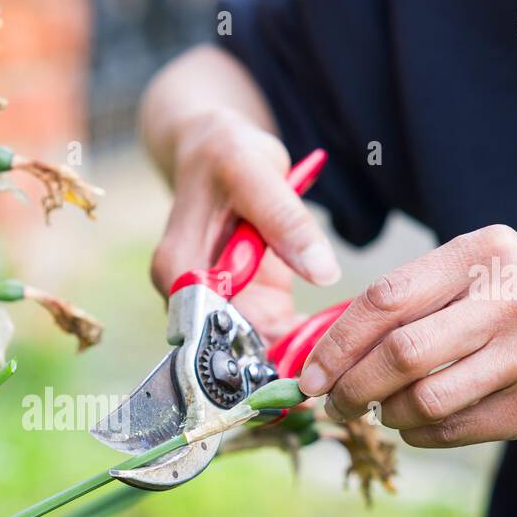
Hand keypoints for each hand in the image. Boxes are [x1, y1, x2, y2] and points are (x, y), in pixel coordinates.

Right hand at [149, 109, 341, 343]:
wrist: (216, 151)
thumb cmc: (226, 154)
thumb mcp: (255, 173)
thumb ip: (286, 220)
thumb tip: (322, 273)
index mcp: (178, 268)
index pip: (208, 328)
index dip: (249, 350)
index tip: (298, 358)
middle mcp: (191, 294)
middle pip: (229, 347)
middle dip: (276, 360)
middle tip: (330, 365)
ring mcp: (218, 301)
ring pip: (253, 347)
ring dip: (293, 354)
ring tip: (337, 355)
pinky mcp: (244, 301)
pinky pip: (271, 333)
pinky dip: (299, 339)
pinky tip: (331, 337)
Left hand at [298, 225, 516, 446]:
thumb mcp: (476, 278)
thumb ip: (409, 302)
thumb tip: (323, 354)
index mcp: (483, 252)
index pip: (385, 299)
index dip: (335, 345)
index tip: (310, 376)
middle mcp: (512, 295)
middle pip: (399, 353)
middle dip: (352, 388)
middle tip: (336, 404)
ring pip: (424, 400)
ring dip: (388, 415)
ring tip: (385, 411)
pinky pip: (453, 431)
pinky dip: (421, 435)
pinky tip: (419, 425)